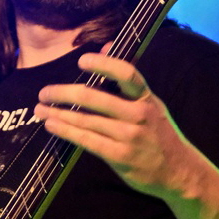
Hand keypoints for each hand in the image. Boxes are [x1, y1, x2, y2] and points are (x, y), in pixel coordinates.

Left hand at [34, 50, 202, 200]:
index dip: (104, 65)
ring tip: (40, 109)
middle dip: (64, 93)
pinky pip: (88, 141)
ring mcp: (129, 137)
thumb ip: (126, 79)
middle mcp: (139, 115)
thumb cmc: (158, 134)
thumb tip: (106, 46)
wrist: (178, 172)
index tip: (82, 61)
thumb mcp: (150, 103)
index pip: (127, 73)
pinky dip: (67, 132)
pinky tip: (52, 126)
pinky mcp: (121, 157)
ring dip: (59, 113)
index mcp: (146, 98)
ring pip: (87, 121)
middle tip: (44, 92)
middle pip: (96, 98)